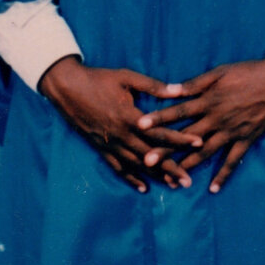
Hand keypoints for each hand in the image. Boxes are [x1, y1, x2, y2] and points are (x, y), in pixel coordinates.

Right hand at [39, 57, 200, 192]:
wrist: (66, 87)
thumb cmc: (98, 79)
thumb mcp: (126, 77)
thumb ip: (153, 86)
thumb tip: (179, 90)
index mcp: (130, 117)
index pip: (160, 132)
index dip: (180, 139)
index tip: (199, 143)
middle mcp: (120, 135)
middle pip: (150, 155)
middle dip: (171, 168)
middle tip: (188, 181)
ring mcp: (109, 144)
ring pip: (135, 165)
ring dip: (154, 177)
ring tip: (172, 186)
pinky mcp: (99, 148)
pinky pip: (116, 167)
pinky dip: (130, 178)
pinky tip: (143, 187)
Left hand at [136, 57, 264, 192]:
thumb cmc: (250, 71)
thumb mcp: (221, 71)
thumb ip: (195, 83)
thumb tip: (170, 89)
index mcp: (209, 100)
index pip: (178, 111)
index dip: (159, 118)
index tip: (139, 125)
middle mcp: (217, 118)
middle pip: (186, 136)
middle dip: (165, 149)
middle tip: (146, 161)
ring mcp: (232, 131)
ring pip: (205, 152)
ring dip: (187, 165)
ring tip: (171, 179)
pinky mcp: (247, 140)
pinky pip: (233, 161)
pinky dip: (223, 175)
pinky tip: (212, 189)